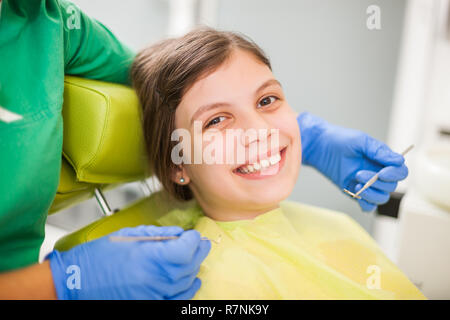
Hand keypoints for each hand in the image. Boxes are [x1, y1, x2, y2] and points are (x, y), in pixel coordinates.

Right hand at [46, 225, 210, 298]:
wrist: (76, 282)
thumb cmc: (97, 257)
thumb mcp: (128, 236)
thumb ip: (157, 235)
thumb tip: (179, 234)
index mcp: (147, 258)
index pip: (185, 249)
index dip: (193, 240)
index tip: (193, 234)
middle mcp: (153, 280)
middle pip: (189, 266)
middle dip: (198, 252)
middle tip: (201, 243)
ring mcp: (152, 296)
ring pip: (186, 284)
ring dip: (194, 270)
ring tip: (196, 259)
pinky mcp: (149, 305)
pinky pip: (176, 301)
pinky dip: (187, 291)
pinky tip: (190, 282)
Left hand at [298, 112, 407, 211]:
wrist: (320, 147)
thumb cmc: (340, 140)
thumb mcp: (361, 141)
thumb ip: (379, 151)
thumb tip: (399, 160)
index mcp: (382, 160)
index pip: (400, 172)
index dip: (394, 174)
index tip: (382, 173)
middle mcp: (377, 173)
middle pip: (391, 187)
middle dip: (377, 183)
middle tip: (359, 174)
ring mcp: (367, 184)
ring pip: (381, 198)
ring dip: (371, 194)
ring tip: (356, 185)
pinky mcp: (355, 192)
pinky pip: (368, 205)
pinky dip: (365, 204)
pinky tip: (356, 194)